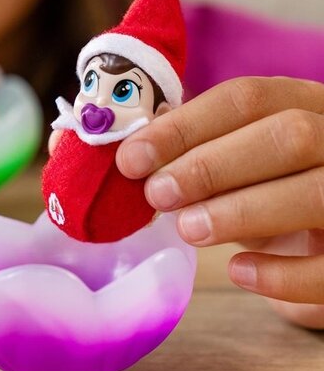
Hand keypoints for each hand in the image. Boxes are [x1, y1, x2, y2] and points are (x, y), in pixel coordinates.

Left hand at [116, 77, 323, 327]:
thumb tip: (72, 141)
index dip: (183, 125)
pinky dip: (282, 273)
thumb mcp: (230, 158)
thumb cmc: (265, 186)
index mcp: (302, 104)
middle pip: (287, 136)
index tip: (129, 158)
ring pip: (317, 192)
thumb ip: (173, 148)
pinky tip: (238, 271)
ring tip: (186, 228)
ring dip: (240, 211)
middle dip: (210, 165)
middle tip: (155, 195)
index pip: (245, 98)